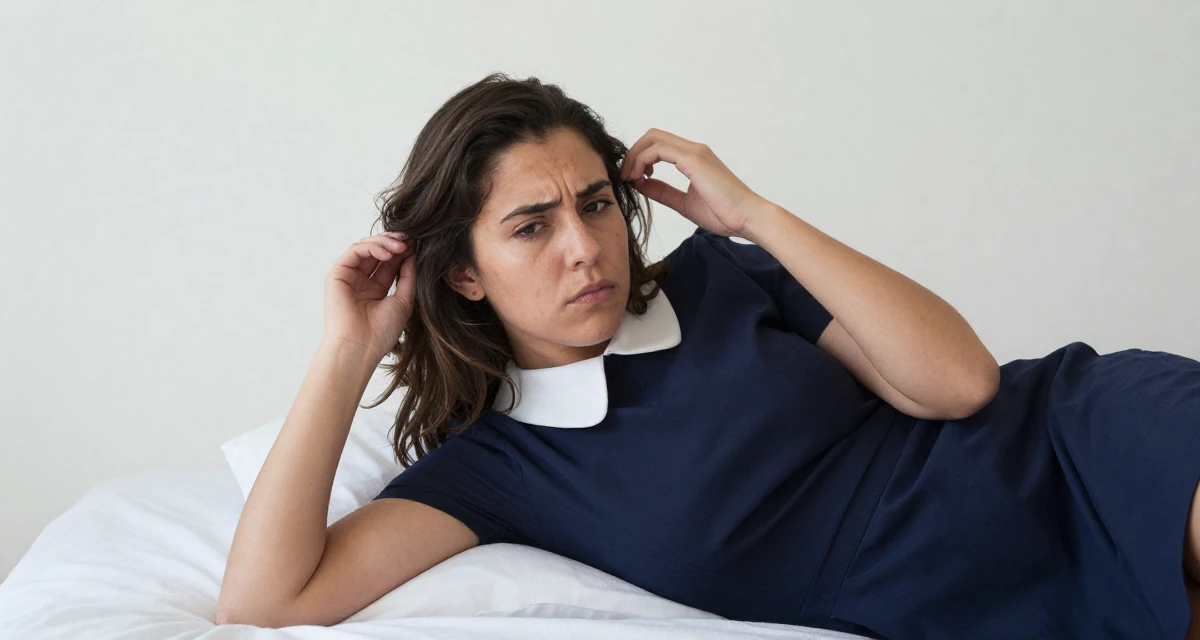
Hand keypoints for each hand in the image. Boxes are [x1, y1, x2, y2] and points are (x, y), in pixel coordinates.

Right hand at [322, 231, 415, 362]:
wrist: (361, 347)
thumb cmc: (381, 331)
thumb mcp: (403, 301)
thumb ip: (408, 276)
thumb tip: (413, 254)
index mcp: (375, 289)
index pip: (389, 262)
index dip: (403, 252)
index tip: (418, 245)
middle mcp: (360, 281)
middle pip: (377, 252)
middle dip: (394, 243)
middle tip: (410, 240)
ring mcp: (348, 277)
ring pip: (365, 247)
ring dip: (385, 243)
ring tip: (402, 246)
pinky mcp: (337, 274)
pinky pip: (355, 251)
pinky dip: (372, 247)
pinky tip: (388, 254)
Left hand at [619, 128, 766, 237]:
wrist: (747, 218)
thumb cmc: (723, 213)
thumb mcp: (683, 202)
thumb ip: (663, 192)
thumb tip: (641, 184)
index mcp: (693, 158)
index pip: (659, 144)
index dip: (640, 157)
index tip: (634, 178)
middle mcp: (693, 150)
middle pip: (652, 136)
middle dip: (633, 153)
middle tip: (626, 176)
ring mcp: (694, 152)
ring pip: (653, 138)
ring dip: (634, 156)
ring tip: (630, 178)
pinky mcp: (693, 160)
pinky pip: (658, 150)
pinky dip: (642, 160)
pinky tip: (639, 178)